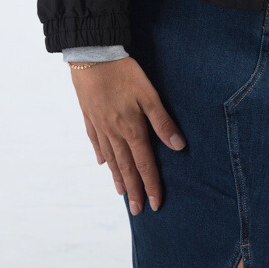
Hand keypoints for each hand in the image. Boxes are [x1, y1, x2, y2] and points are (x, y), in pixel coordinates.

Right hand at [71, 56, 185, 213]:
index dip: (152, 184)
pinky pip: (96, 142)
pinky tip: (103, 163)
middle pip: (126, 167)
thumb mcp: (149, 94)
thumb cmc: (124, 72)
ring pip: (110, 158)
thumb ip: (162, 121)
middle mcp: (114, 132)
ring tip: (123, 193)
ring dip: (118, 177)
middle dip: (134, 190)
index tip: (156, 204)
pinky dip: (102, 156)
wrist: (92, 56)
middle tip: (138, 211)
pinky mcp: (89, 116)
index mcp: (131, 128)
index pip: (144, 163)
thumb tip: (179, 146)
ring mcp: (99, 126)